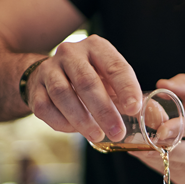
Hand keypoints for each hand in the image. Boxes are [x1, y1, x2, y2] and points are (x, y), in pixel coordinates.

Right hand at [26, 35, 142, 142]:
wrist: (49, 74)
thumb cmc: (90, 78)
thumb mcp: (110, 78)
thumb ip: (126, 94)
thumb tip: (149, 116)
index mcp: (96, 47)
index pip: (114, 66)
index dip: (126, 88)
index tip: (134, 109)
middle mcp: (71, 53)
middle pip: (87, 82)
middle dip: (104, 110)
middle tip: (117, 132)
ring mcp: (50, 69)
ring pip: (63, 95)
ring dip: (82, 119)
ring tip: (98, 136)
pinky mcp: (35, 88)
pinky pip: (46, 107)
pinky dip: (62, 122)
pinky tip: (75, 130)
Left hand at [130, 74, 184, 183]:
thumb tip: (162, 84)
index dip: (181, 127)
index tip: (161, 129)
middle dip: (170, 148)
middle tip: (146, 143)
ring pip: (179, 166)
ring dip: (156, 158)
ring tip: (137, 149)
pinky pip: (170, 173)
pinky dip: (153, 163)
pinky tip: (140, 154)